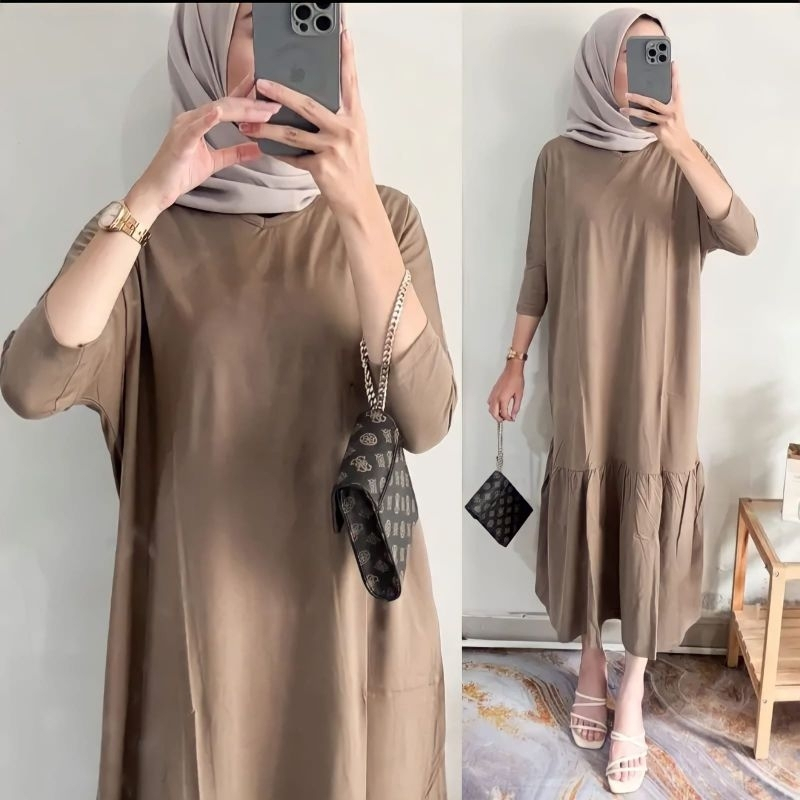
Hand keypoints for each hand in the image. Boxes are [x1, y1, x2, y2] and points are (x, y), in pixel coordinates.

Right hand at [128, 74, 279, 217]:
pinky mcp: (180, 141)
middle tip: (274, 104)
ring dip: (240, 110)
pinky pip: (195, 127)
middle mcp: (191, 118)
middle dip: (252, 104)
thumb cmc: (181, 174)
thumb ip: (235, 153)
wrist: (158, 189)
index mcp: (199, 121)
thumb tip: (258, 148)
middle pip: (226, 105)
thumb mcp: (215, 162)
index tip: (271, 101)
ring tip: (260, 110)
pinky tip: (220, 113)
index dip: (249, 101)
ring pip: (216, 111)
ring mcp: (185, 127)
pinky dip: (207, 119)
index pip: (228, 106)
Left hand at [238, 27, 374, 216]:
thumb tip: (311, 103)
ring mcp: (334, 149)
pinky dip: (278, 152)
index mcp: (355, 118)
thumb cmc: (353, 168)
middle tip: (262, 83)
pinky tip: (263, 147)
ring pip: (293, 133)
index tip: (343, 35)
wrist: (358, 201)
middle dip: (282, 94)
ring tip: (249, 122)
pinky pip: (293, 156)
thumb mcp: (353, 138)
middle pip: (309, 105)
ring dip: (268, 127)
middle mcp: (345, 130)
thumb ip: (337, 118)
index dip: (347, 58)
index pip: (350, 83)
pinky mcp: (322, 167)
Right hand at [488, 362, 524, 422]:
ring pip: (490, 408)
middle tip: (505, 420)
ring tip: (501, 414)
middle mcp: (496, 397)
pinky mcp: (493, 392)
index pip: (504, 413)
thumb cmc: (516, 380)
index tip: (512, 419)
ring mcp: (493, 394)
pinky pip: (489, 402)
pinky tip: (498, 407)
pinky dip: (492, 407)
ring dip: (495, 413)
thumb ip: (516, 407)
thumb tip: (513, 415)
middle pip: (494, 413)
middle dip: (499, 419)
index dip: (508, 418)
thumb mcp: (519, 395)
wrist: (512, 370)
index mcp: (503, 399)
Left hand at [622, 63, 691, 157]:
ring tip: (623, 109)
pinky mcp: (660, 132)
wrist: (682, 145)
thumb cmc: (677, 127)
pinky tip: (630, 121)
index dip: (675, 75)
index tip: (673, 63)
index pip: (676, 87)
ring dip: (632, 112)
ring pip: (646, 115)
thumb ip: (668, 104)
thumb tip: (651, 97)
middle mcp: (672, 111)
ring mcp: (666, 122)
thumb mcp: (676, 113)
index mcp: (678, 104)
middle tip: (627, 94)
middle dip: (638, 97)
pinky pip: (645, 127)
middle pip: (652, 102)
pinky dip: (637, 124)